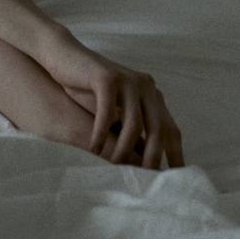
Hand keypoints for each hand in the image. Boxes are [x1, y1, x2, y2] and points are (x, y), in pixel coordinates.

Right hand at [39, 26, 184, 168]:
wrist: (64, 55)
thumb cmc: (89, 88)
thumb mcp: (117, 111)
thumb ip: (133, 130)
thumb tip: (148, 167)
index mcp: (152, 94)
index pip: (172, 130)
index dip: (175, 156)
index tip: (175, 182)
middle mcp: (146, 86)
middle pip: (158, 129)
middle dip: (152, 159)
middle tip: (143, 183)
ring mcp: (127, 79)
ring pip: (134, 123)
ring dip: (124, 149)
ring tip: (114, 167)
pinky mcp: (106, 76)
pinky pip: (108, 111)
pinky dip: (101, 133)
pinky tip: (94, 147)